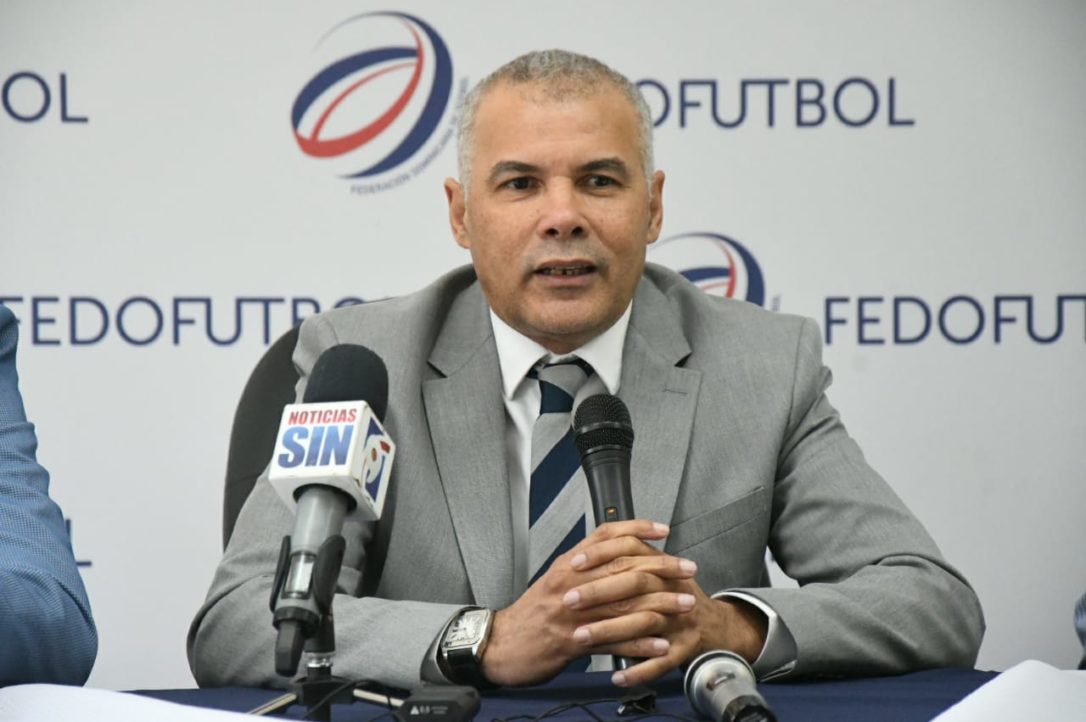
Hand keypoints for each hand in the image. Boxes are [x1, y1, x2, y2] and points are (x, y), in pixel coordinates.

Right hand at [480, 519, 688, 685]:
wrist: (500, 644)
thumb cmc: (531, 614)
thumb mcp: (554, 579)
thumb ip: (583, 566)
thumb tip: (613, 553)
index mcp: (567, 565)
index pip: (605, 537)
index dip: (636, 528)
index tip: (663, 529)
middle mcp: (571, 584)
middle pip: (623, 567)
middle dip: (661, 567)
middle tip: (687, 569)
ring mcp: (572, 614)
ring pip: (625, 604)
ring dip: (660, 604)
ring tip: (685, 605)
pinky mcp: (572, 643)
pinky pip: (614, 642)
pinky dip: (640, 644)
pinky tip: (661, 644)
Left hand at [560, 534, 768, 686]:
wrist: (716, 627)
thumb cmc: (677, 598)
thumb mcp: (657, 571)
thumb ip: (630, 558)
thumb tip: (587, 548)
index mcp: (662, 567)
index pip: (630, 551)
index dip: (601, 555)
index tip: (573, 564)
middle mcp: (673, 589)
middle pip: (635, 584)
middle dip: (598, 592)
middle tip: (568, 601)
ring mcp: (680, 619)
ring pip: (644, 622)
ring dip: (610, 631)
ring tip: (580, 637)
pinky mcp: (686, 648)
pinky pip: (661, 662)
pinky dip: (638, 670)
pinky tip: (617, 677)